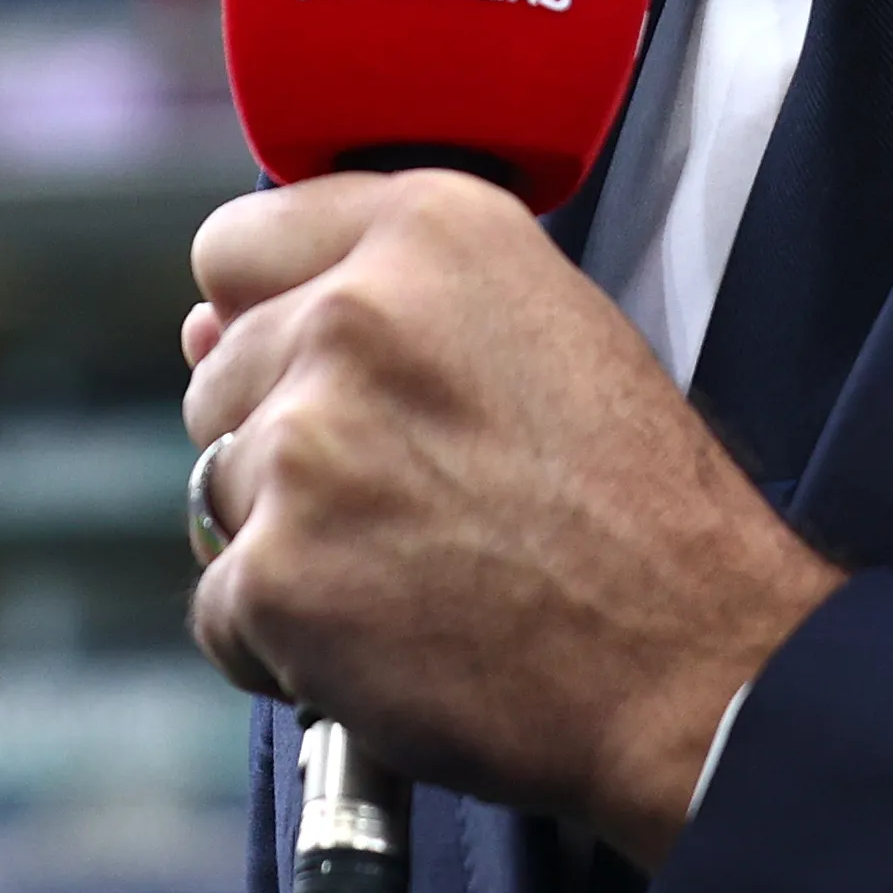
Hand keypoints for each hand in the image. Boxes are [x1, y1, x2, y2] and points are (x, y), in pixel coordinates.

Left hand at [181, 170, 841, 866]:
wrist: (692, 662)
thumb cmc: (637, 507)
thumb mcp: (544, 331)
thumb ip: (384, 299)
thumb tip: (200, 327)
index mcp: (432, 231)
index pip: (238, 245)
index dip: (266, 318)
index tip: (317, 374)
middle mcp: (355, 312)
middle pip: (219, 377)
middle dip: (282, 443)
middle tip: (406, 498)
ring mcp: (306, 441)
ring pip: (218, 489)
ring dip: (287, 543)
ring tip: (410, 570)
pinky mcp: (276, 571)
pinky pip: (222, 606)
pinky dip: (284, 643)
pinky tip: (386, 640)